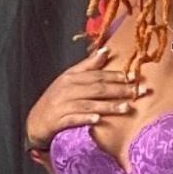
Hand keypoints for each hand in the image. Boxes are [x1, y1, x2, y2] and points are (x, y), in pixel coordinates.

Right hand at [25, 45, 147, 148]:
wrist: (35, 122)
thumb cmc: (56, 100)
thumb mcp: (69, 79)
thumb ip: (88, 66)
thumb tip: (106, 51)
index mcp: (71, 77)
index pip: (97, 75)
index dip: (116, 76)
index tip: (134, 77)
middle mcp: (67, 89)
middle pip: (97, 88)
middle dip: (119, 90)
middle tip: (138, 92)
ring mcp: (62, 105)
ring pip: (89, 104)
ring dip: (108, 106)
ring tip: (126, 108)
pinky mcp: (58, 121)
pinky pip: (73, 119)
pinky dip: (85, 119)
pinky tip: (98, 120)